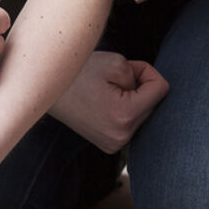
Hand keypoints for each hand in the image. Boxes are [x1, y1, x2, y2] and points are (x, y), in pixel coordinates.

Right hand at [48, 51, 168, 152]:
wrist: (47, 90)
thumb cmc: (80, 72)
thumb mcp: (117, 62)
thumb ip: (142, 74)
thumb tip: (150, 92)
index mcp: (124, 115)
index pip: (161, 89)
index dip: (148, 72)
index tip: (129, 68)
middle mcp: (121, 136)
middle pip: (153, 104)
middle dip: (140, 87)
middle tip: (114, 79)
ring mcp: (114, 144)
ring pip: (143, 114)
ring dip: (133, 99)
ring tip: (107, 91)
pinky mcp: (109, 146)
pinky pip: (131, 124)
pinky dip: (125, 111)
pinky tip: (105, 104)